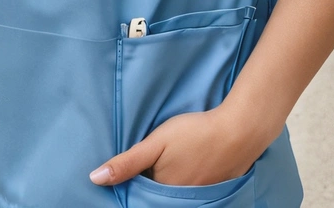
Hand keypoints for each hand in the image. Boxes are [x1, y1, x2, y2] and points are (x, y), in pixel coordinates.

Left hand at [89, 105, 257, 187]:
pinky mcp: (211, 195)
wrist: (239, 131)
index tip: (135, 171)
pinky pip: (190, 196)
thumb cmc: (195, 133)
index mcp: (162, 193)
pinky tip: (188, 169)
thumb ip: (128, 162)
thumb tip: (94, 178)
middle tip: (158, 163)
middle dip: (150, 187)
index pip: (139, 196)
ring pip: (173, 197)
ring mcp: (197, 200)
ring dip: (167, 187)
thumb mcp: (157, 142)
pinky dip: (184, 186)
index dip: (133, 184)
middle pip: (156, 198)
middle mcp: (179, 202)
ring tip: (171, 166)